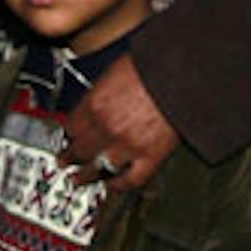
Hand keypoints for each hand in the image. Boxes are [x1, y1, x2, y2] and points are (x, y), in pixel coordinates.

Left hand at [61, 56, 178, 192]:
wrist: (184, 72)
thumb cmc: (154, 65)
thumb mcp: (115, 71)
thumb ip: (101, 92)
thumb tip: (95, 102)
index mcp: (96, 103)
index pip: (71, 126)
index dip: (68, 133)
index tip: (67, 136)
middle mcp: (107, 126)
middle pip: (80, 150)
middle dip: (70, 157)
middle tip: (66, 160)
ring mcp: (128, 145)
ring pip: (99, 168)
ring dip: (88, 175)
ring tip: (81, 178)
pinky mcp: (151, 156)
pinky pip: (131, 179)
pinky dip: (120, 185)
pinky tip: (114, 185)